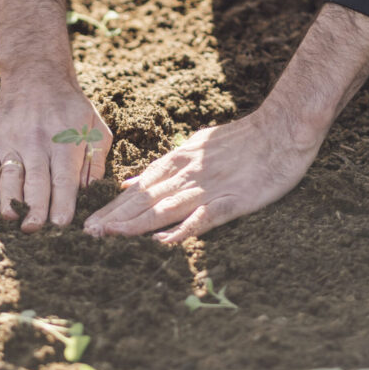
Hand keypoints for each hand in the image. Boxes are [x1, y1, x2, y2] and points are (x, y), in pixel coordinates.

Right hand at [0, 0, 111, 231]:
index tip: (61, 224)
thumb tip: (90, 189)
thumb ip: (97, 159)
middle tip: (34, 230)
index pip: (64, 178)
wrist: (36, 75)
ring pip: (9, 176)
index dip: (62, 203)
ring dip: (8, 200)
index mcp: (64, 141)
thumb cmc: (71, 108)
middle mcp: (37, 142)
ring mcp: (12, 141)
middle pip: (35, 181)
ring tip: (12, 219)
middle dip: (35, 208)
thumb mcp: (95, 126)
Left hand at [84, 2, 368, 241]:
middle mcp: (186, 175)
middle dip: (113, 219)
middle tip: (86, 236)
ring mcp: (208, 188)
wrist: (282, 127)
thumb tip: (131, 182)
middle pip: (143, 201)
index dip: (112, 208)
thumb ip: (163, 167)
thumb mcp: (194, 147)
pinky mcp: (232, 200)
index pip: (137, 189)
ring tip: (109, 237)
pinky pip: (204, 217)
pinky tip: (165, 242)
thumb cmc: (242, 140)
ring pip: (164, 209)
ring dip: (135, 224)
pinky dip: (183, 229)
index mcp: (177, 163)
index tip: (88, 223)